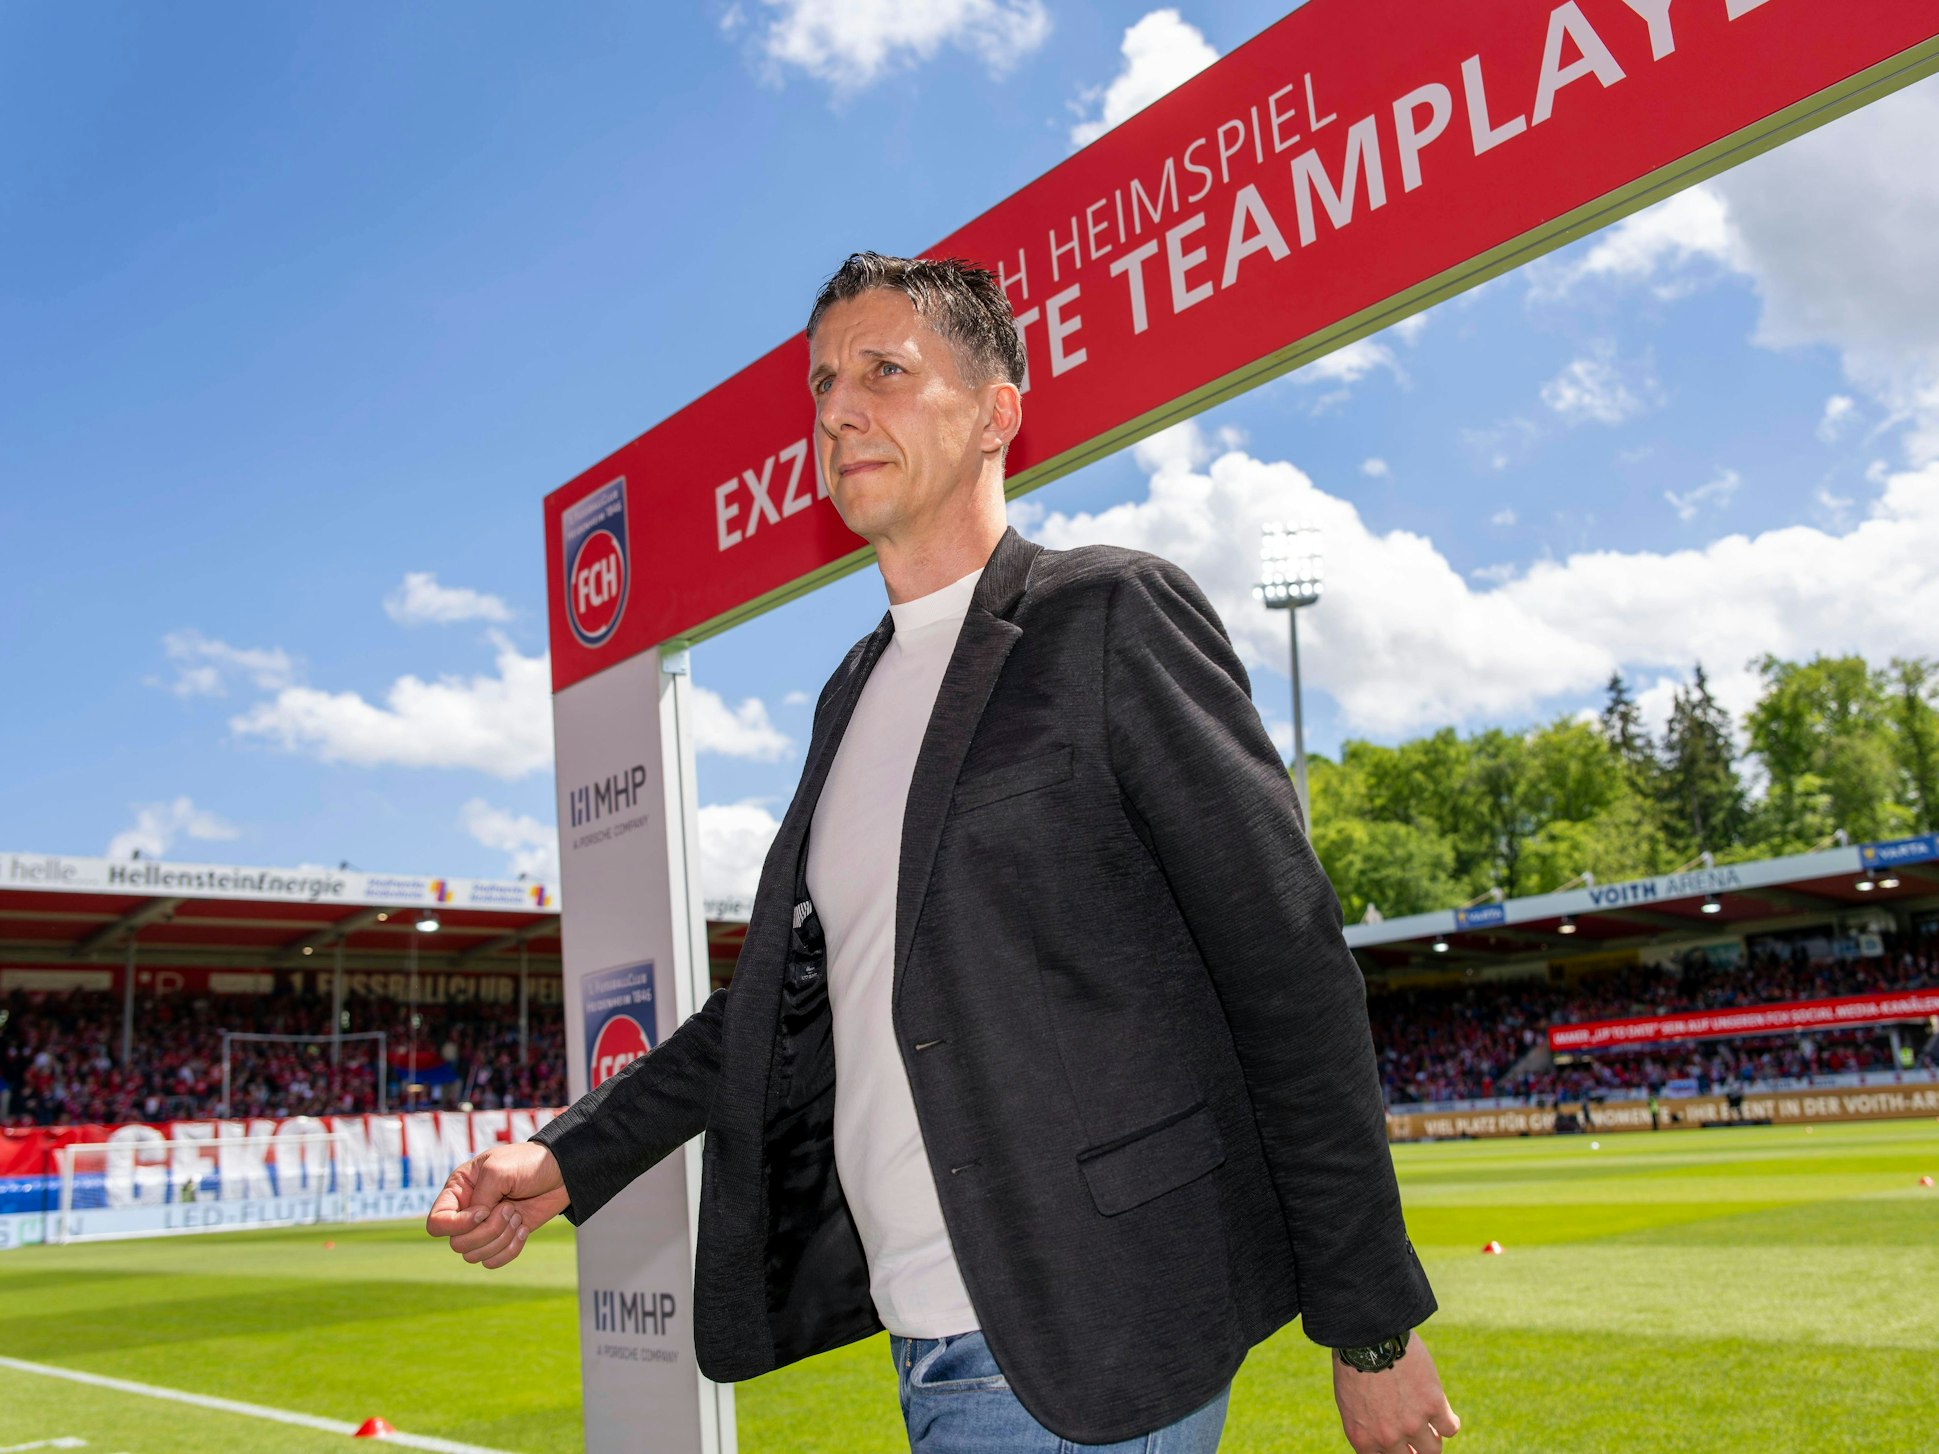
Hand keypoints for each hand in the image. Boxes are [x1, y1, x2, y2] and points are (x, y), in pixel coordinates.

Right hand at [425, 1142, 569, 1268]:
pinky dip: (510, 1250)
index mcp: (459, 1190)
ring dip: (501, 1238)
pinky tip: (523, 1228)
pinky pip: (492, 1261)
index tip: (483, 1212)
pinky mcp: (502, 1239)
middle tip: (509, 1208)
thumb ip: (480, 1197)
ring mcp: (484, 1227)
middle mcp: (466, 1211)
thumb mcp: (499, 1170)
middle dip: (488, 1231)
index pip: (437, 1222)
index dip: (456, 1225)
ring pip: (474, 1255)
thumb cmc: (528, 1164)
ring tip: (517, 1215)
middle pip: (457, 1244)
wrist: (561, 1173)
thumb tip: (476, 1222)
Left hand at [1331, 1331, 1458, 1453]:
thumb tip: (1383, 1437)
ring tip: (1430, 1422)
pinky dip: (1449, 1421)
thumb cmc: (1354, 1363)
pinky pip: (1450, 1427)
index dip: (1396, 1453)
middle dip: (1415, 1450)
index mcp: (1362, 1438)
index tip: (1404, 1448)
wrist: (1365, 1334)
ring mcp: (1411, 1424)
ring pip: (1433, 1448)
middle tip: (1418, 1438)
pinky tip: (1443, 1411)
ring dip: (1432, 1436)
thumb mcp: (1350, 1401)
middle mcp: (1387, 1437)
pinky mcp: (1432, 1405)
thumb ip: (1366, 1424)